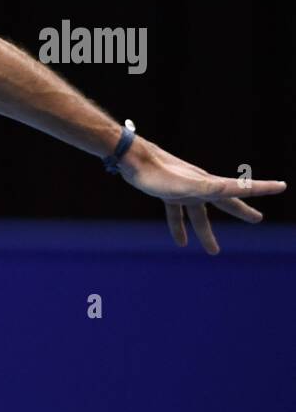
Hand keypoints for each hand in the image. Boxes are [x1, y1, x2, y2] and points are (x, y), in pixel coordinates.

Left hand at [116, 137, 285, 253]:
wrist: (131, 159)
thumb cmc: (157, 173)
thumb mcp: (184, 184)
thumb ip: (207, 188)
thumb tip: (229, 189)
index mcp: (209, 184)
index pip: (240, 187)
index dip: (261, 188)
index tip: (282, 186)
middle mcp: (199, 186)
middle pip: (225, 202)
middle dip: (241, 212)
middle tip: (257, 220)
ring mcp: (183, 189)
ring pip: (199, 214)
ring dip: (206, 232)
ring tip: (214, 251)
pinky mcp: (167, 192)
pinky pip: (177, 213)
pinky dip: (180, 226)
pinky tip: (180, 242)